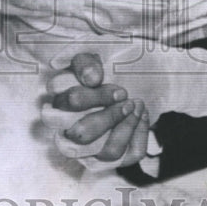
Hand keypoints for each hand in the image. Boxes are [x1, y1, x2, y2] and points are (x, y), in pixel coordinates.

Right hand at [42, 51, 149, 169]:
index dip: (93, 97)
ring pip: (100, 151)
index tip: (116, 87)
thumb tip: (90, 79)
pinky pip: (119, 157)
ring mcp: (83, 145)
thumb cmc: (116, 59)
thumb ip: (85, 59)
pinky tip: (141, 116)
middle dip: (108, 117)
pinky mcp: (102, 158)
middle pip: (80, 135)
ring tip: (137, 105)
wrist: (147, 72)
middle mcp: (65, 125)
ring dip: (125, 127)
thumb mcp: (99, 47)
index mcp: (59, 97)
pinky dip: (136, 136)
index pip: (67, 104)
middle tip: (125, 97)